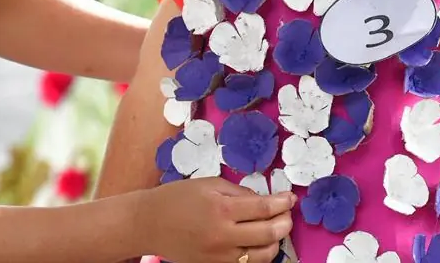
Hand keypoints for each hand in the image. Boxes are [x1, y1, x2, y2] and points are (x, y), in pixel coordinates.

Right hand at [139, 177, 294, 262]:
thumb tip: (263, 200)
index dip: (282, 202)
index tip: (291, 198)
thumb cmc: (177, 198)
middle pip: (269, 233)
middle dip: (285, 222)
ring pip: (263, 255)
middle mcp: (224, 235)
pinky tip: (259, 244)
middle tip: (287, 214)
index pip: (264, 208)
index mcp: (221, 209)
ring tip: (276, 230)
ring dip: (276, 242)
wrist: (149, 224)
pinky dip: (259, 255)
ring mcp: (220, 256)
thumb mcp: (208, 184)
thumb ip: (238, 191)